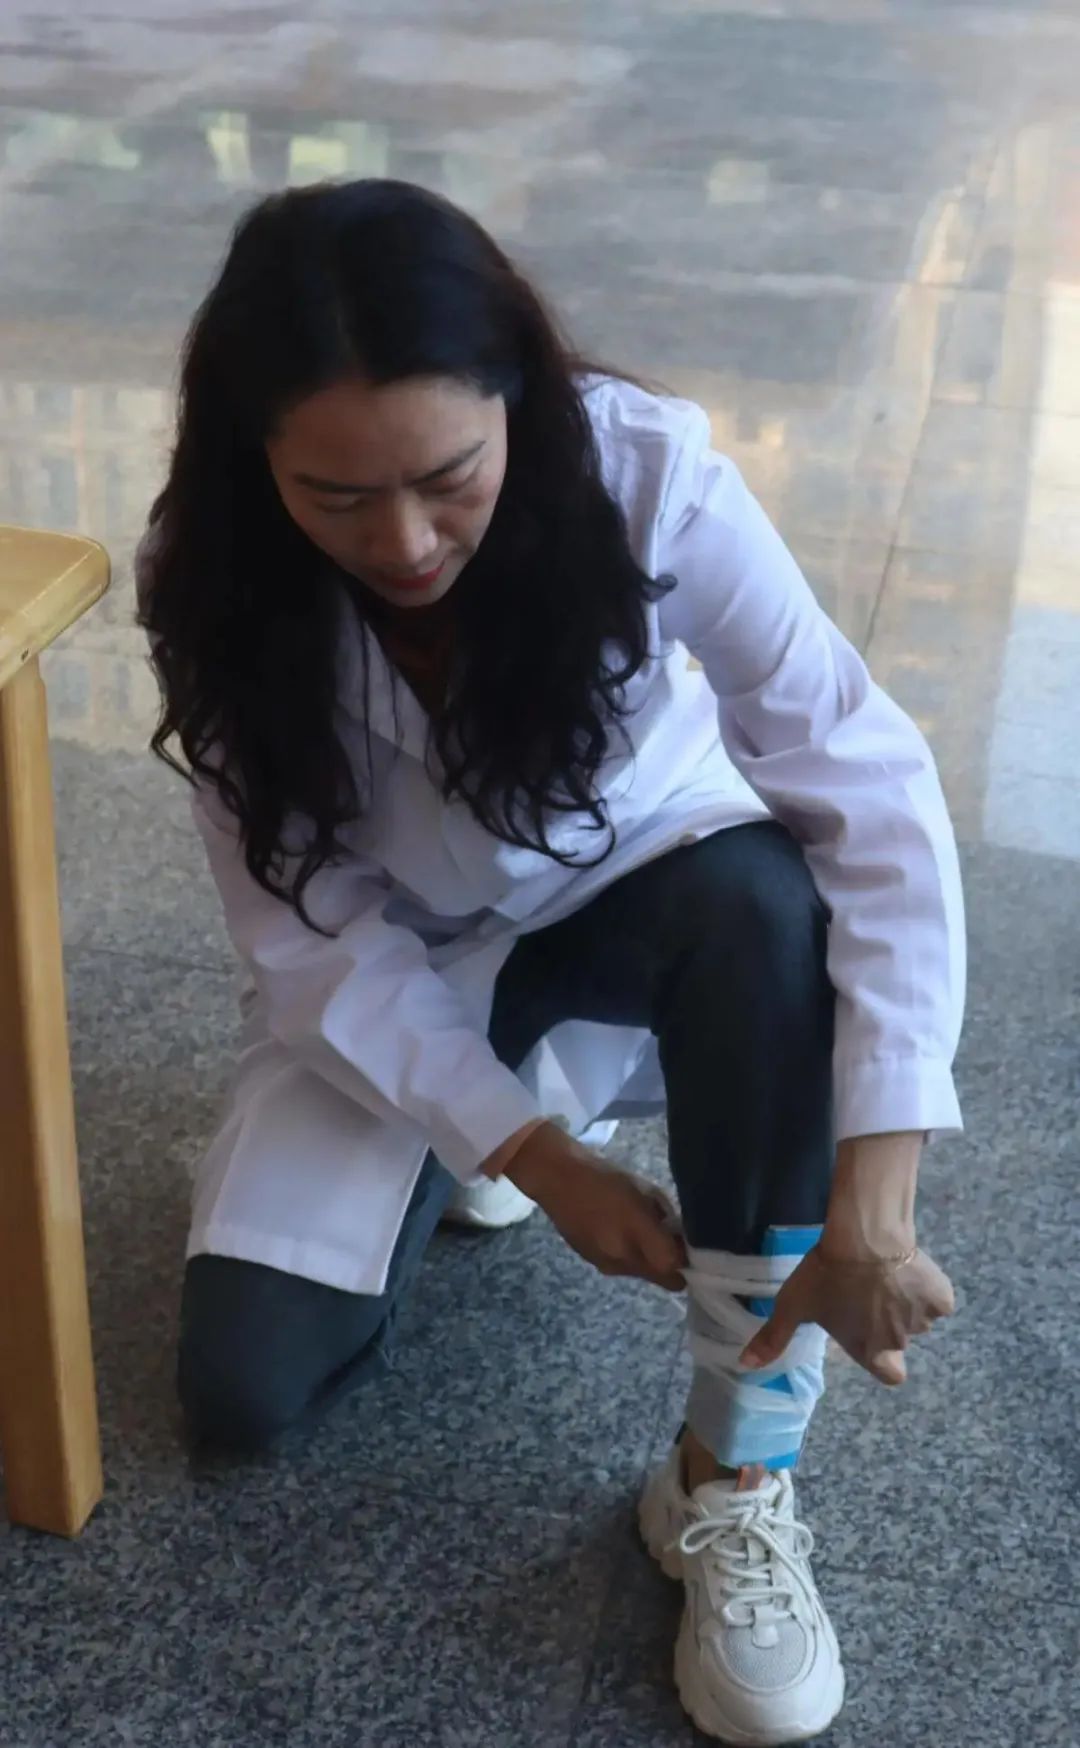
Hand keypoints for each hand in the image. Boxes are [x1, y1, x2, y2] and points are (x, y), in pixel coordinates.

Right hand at [506, 1124, 687, 1291]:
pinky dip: (630, 1258)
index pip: (675, 1266)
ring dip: (650, 1262)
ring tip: (643, 1235)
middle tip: (671, 1244)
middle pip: (663, 1279)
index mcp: (638, 1234)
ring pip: (644, 1276)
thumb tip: (680, 1237)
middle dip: (672, 1266)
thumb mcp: (646, 1190)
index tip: (691, 1247)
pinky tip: (621, 1235)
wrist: (558, 1180)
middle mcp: (624, 1258)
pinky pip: (624, 1269)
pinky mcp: (594, 1265)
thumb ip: (666, 1218)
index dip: (688, 1260)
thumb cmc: (606, 1177)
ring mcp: (607, 1265)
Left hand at [740, 1242, 955, 1384]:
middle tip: (866, 1292)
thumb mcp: (793, 1305)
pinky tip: (909, 1269)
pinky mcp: (940, 1297)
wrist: (865, 1238)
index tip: (872, 1339)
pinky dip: (927, 1288)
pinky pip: (937, 1299)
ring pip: (916, 1317)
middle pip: (897, 1338)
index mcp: (869, 1349)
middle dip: (885, 1320)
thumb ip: (772, 1338)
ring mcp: (922, 1321)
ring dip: (905, 1302)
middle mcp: (899, 1341)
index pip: (890, 1375)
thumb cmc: (827, 1274)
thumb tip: (745, 1367)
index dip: (884, 1361)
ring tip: (885, 1276)